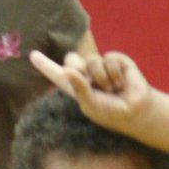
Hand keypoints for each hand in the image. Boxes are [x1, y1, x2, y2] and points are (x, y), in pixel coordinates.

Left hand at [29, 49, 151, 133]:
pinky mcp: (117, 60)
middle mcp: (87, 74)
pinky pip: (109, 58)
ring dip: (102, 79)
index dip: (45, 66)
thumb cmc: (111, 113)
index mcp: (77, 88)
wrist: (135, 111)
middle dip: (81, 70)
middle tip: (95, 86)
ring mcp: (102, 65)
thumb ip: (78, 89)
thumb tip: (68, 70)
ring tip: (113, 90)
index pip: (58, 75)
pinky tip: (122, 83)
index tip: (32, 55)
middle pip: (72, 59)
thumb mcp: (90, 105)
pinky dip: (114, 73)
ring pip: (91, 60)